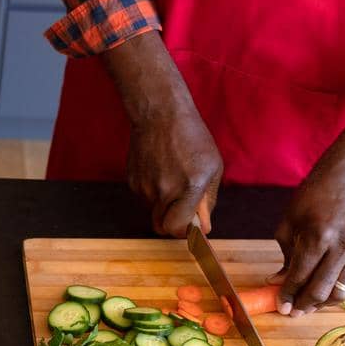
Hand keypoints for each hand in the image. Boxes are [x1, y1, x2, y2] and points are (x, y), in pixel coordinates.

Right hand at [128, 98, 222, 237]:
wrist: (160, 114)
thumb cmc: (192, 138)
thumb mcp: (212, 167)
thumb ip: (208, 200)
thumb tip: (204, 227)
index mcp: (190, 187)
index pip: (177, 227)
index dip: (182, 231)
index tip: (188, 227)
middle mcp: (165, 190)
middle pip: (161, 226)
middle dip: (171, 224)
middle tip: (181, 211)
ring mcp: (144, 186)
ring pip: (152, 211)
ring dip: (162, 204)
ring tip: (171, 178)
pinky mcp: (132, 180)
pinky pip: (143, 197)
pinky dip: (152, 191)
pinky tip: (159, 170)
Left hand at [268, 98, 344, 314]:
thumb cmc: (313, 199)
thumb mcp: (289, 224)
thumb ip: (285, 257)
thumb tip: (277, 282)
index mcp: (318, 236)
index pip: (300, 275)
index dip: (288, 294)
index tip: (280, 306)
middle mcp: (340, 247)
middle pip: (320, 289)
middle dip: (303, 305)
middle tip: (291, 312)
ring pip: (339, 293)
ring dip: (320, 304)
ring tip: (306, 306)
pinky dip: (335, 295)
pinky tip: (322, 296)